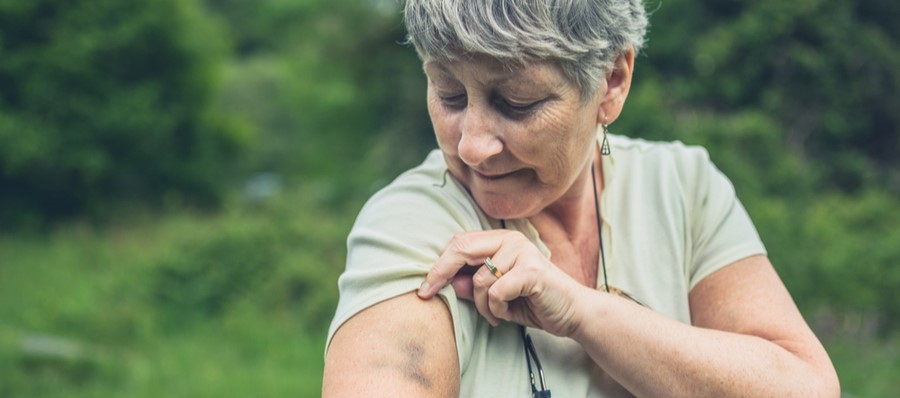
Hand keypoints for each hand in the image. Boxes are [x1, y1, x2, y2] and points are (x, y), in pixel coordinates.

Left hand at [417, 230, 588, 336]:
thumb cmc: (534, 302)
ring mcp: (523, 252)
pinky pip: (496, 292)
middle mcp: (511, 240)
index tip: (423, 287)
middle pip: (462, 249)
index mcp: (501, 240)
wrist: (573, 314)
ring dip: (482, 306)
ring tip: (496, 314)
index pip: (460, 243)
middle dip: (440, 274)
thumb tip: (449, 283)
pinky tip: (507, 315)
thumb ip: (474, 286)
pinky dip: (496, 309)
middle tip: (428, 294)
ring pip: (479, 280)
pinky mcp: (532, 271)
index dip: (438, 265)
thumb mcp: (497, 296)